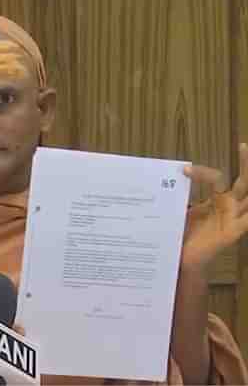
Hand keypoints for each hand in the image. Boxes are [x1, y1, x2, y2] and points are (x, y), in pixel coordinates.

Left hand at [182, 143, 247, 270]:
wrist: (182, 260)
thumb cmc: (182, 235)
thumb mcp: (180, 211)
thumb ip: (179, 196)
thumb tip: (165, 178)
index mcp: (216, 201)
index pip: (215, 177)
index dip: (201, 172)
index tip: (184, 170)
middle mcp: (228, 206)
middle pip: (242, 181)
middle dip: (245, 163)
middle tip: (242, 145)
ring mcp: (234, 218)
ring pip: (247, 194)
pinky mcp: (235, 231)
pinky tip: (247, 206)